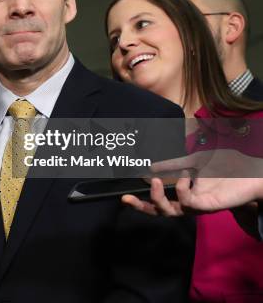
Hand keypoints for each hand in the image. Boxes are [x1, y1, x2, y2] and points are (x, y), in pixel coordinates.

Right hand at [122, 150, 262, 215]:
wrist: (251, 171)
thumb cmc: (225, 168)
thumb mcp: (192, 161)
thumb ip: (172, 164)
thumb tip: (150, 166)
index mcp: (184, 195)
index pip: (158, 203)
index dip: (141, 202)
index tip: (124, 197)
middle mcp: (189, 204)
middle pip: (161, 213)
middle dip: (143, 206)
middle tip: (129, 197)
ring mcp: (199, 206)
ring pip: (172, 212)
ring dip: (160, 196)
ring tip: (156, 180)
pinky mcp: (210, 205)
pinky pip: (189, 203)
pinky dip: (182, 189)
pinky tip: (184, 176)